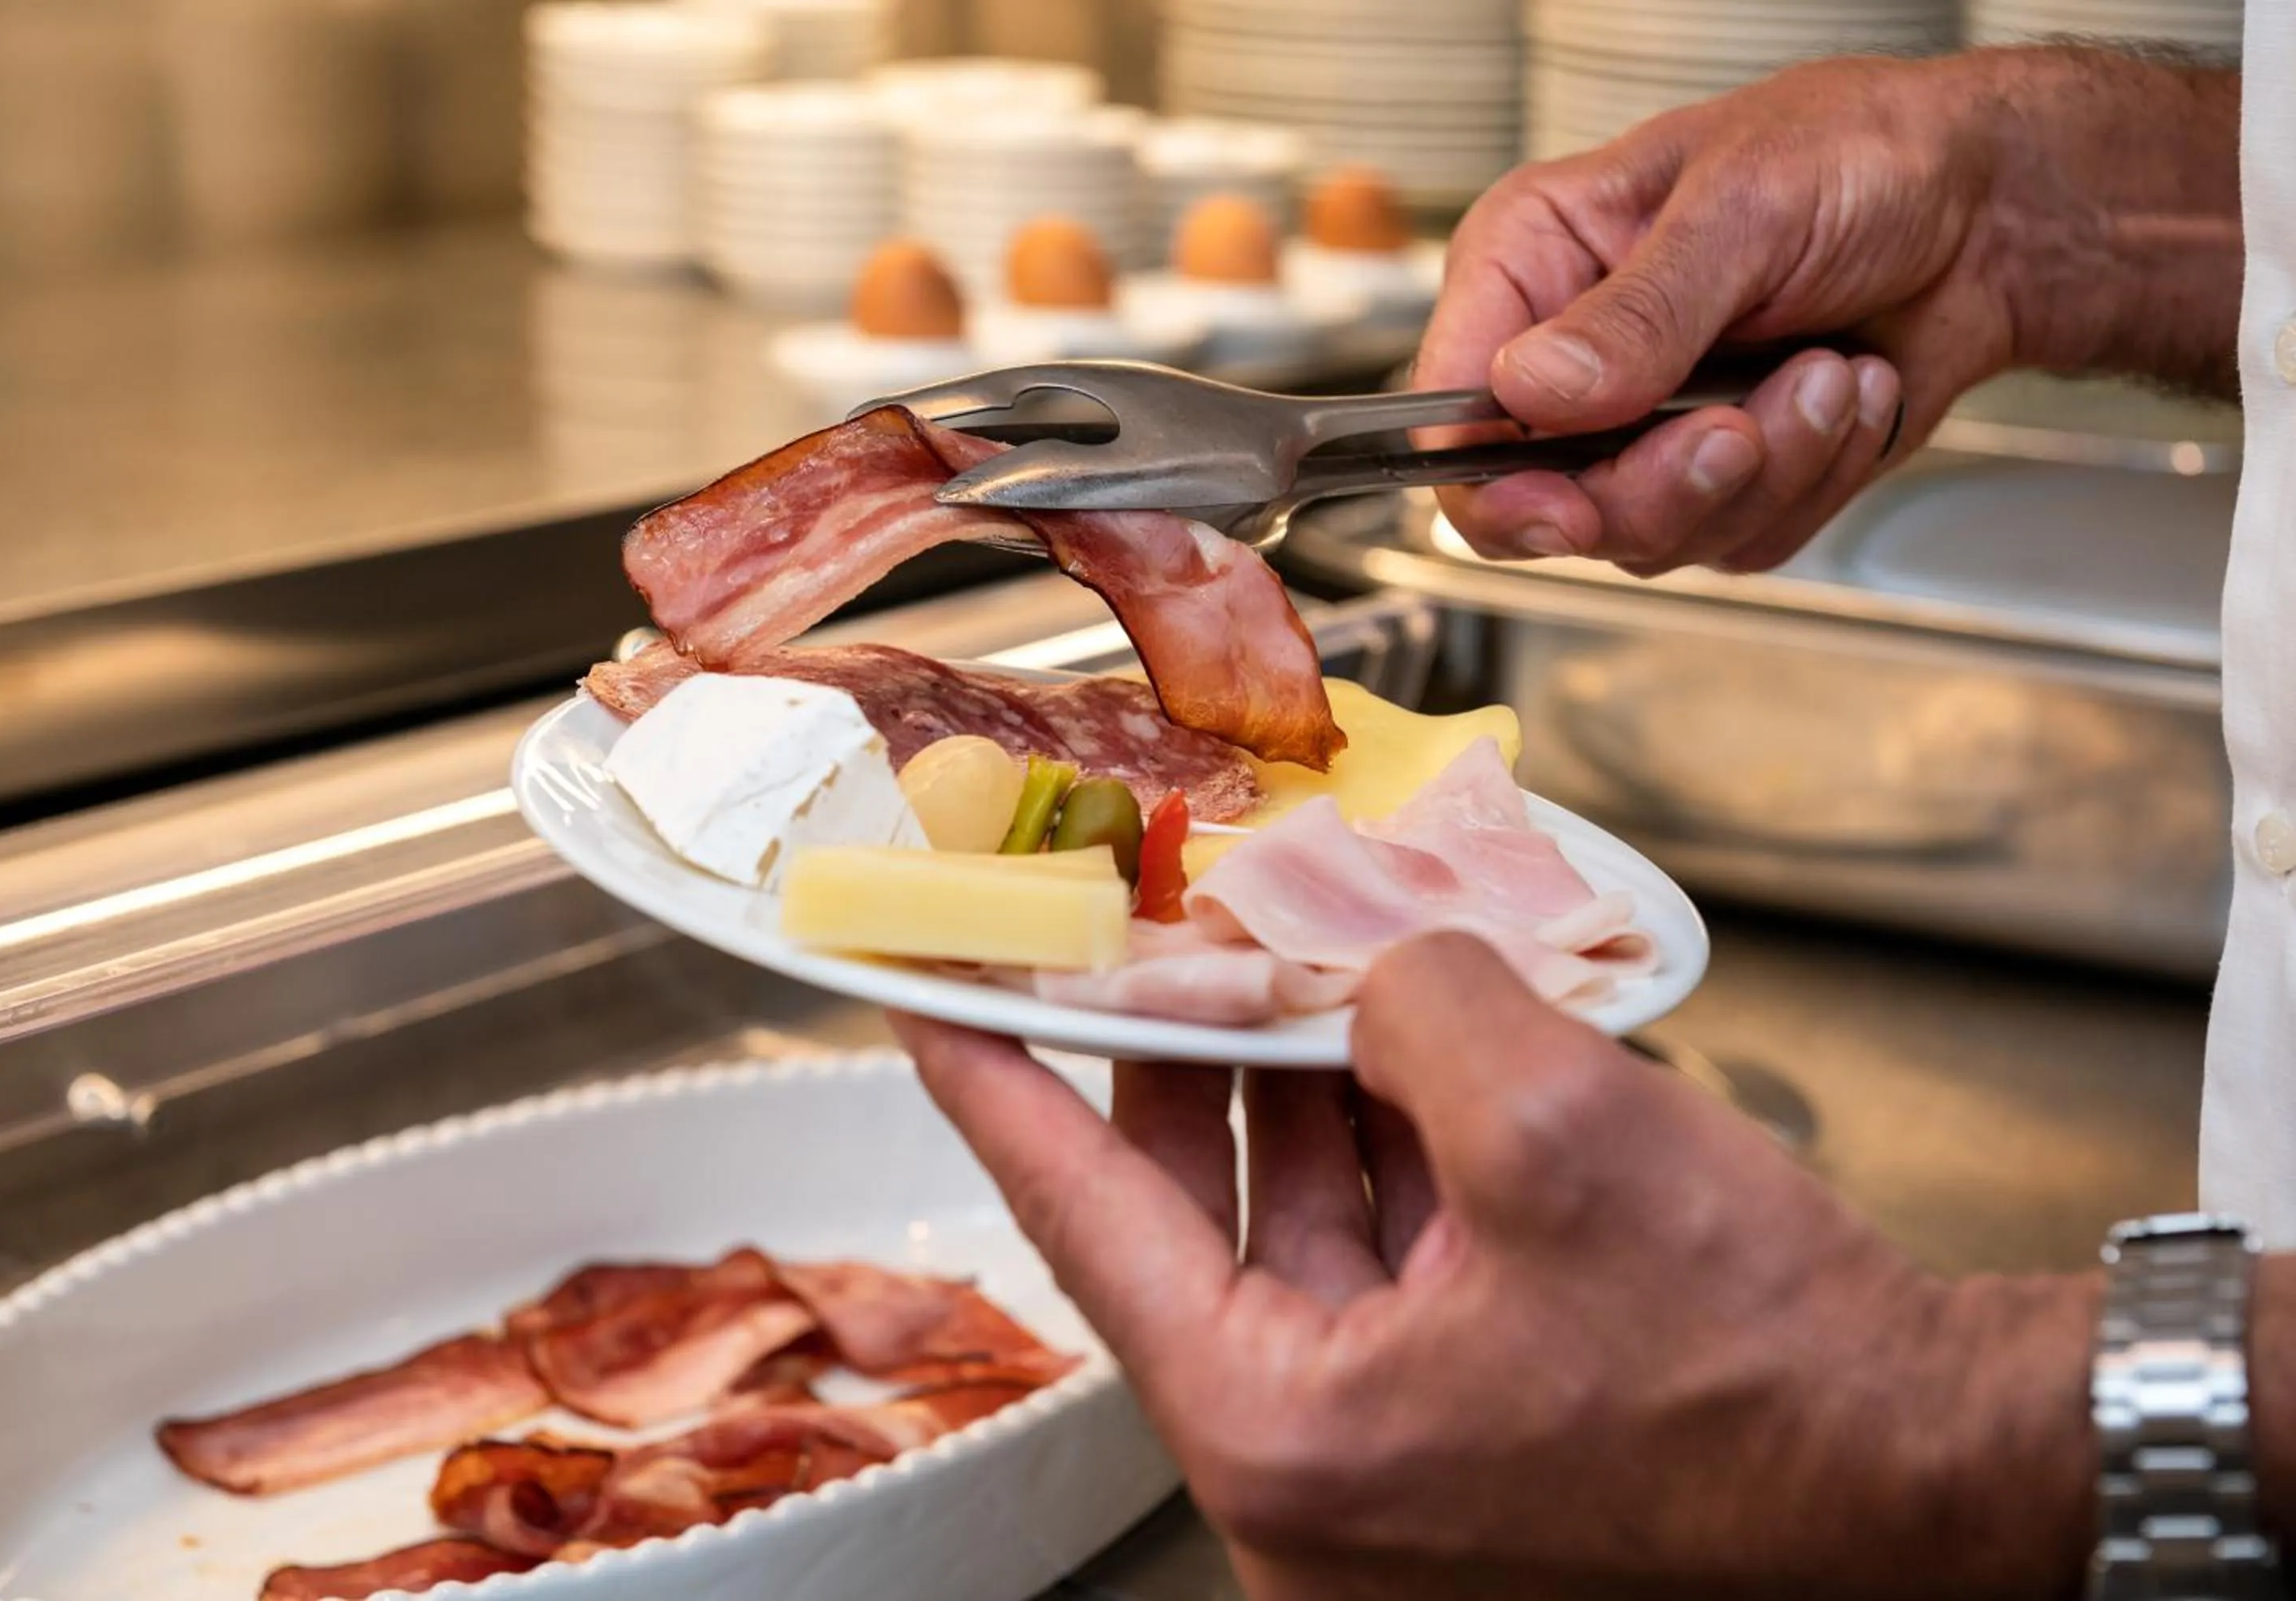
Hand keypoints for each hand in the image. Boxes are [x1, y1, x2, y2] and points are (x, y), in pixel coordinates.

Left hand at [894, 934, 2098, 1599]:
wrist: (1946, 1472)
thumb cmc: (1774, 1374)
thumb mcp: (1563, 1131)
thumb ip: (1417, 1006)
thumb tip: (1372, 970)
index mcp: (1290, 1432)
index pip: (1089, 1228)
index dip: (1001, 1093)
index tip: (932, 1010)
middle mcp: (1320, 1468)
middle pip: (1193, 1220)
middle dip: (1176, 1060)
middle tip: (1129, 941)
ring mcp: (1397, 1453)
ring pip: (1296, 1228)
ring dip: (1293, 1088)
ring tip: (1272, 957)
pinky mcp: (1474, 1421)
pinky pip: (1385, 1258)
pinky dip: (1383, 1145)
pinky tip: (1393, 1039)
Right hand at [1416, 48, 2240, 572]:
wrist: (1996, 211)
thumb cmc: (1865, 157)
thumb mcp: (1743, 208)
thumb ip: (1636, 313)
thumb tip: (1532, 391)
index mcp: (1535, 267)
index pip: (1449, 410)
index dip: (1493, 480)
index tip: (1565, 504)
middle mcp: (1573, 362)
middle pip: (1545, 506)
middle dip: (1661, 485)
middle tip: (1739, 430)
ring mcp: (1645, 433)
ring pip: (1648, 536)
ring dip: (1764, 468)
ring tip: (1826, 370)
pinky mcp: (1725, 482)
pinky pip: (1740, 539)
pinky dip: (1813, 476)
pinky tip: (1847, 392)